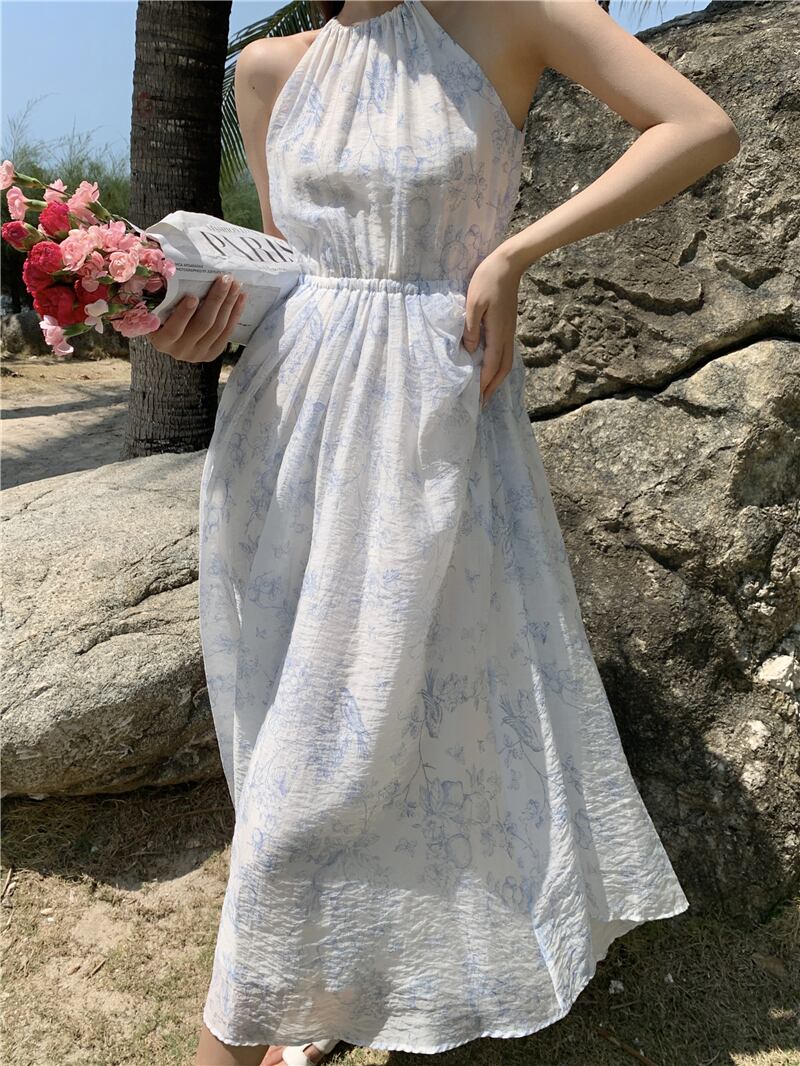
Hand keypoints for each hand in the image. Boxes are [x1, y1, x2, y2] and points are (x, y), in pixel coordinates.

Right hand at [148, 273, 246, 361]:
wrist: (171, 338)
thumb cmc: (162, 314)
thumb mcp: (158, 308)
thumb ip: (162, 295)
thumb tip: (171, 267)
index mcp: (161, 341)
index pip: (174, 330)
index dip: (184, 314)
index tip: (193, 296)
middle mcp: (179, 351)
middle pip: (202, 324)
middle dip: (216, 300)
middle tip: (224, 279)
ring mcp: (197, 354)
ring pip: (218, 327)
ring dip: (229, 304)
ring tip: (235, 284)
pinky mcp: (211, 354)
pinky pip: (227, 333)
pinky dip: (235, 313)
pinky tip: (240, 298)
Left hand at [462, 251, 521, 407]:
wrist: (509, 263)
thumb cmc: (487, 279)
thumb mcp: (473, 302)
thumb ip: (471, 328)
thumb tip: (470, 351)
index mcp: (497, 332)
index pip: (491, 364)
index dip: (484, 383)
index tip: (476, 398)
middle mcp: (507, 335)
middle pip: (503, 369)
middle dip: (493, 387)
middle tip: (482, 402)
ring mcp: (510, 331)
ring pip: (506, 362)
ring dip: (497, 379)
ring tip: (487, 391)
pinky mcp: (508, 326)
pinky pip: (506, 353)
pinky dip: (500, 367)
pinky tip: (491, 369)